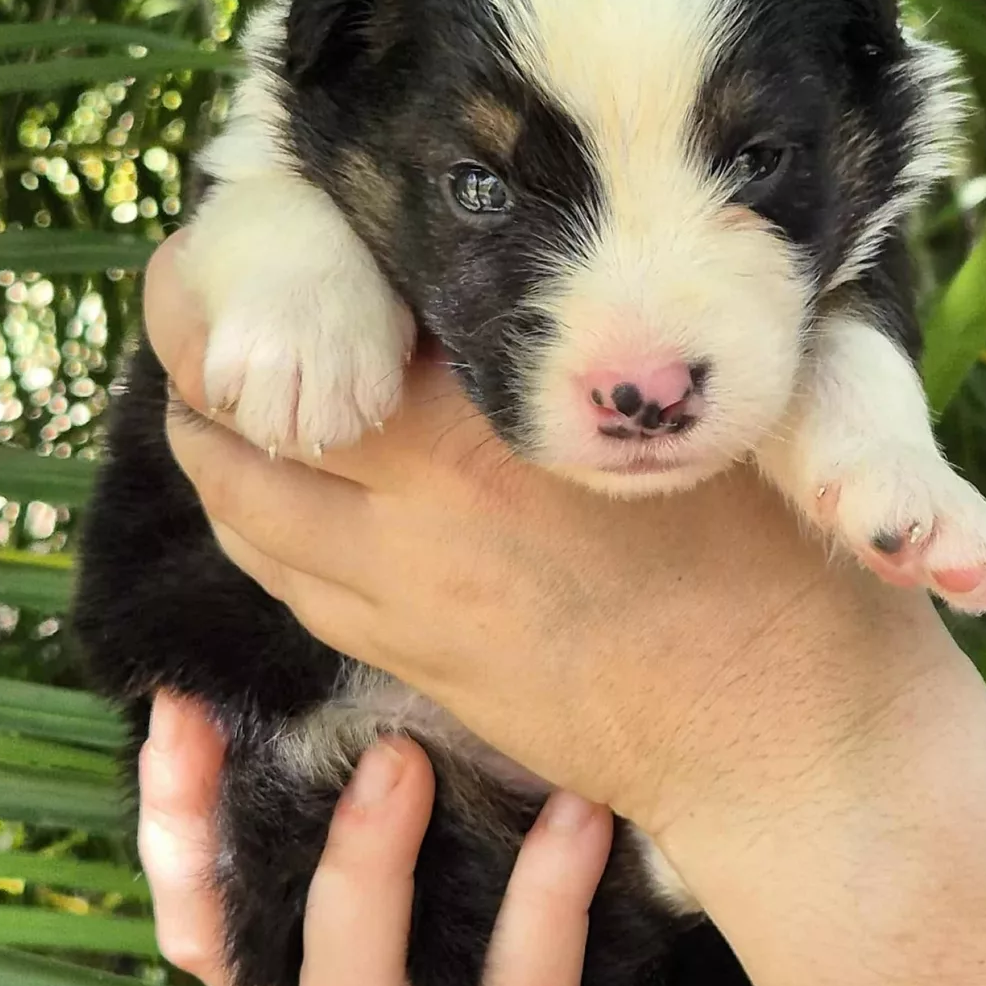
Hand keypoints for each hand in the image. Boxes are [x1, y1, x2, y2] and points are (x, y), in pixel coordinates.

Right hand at [138, 692, 743, 985]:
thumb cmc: (593, 960)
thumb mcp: (502, 870)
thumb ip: (450, 793)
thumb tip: (410, 649)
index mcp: (356, 971)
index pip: (212, 919)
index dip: (175, 825)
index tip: (177, 707)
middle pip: (249, 957)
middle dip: (225, 836)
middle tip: (234, 711)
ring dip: (367, 872)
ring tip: (401, 760)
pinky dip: (543, 901)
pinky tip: (579, 813)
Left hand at [148, 231, 948, 839]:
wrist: (787, 743)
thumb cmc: (776, 560)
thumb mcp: (695, 412)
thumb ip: (582, 348)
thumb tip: (500, 277)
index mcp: (483, 442)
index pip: (305, 351)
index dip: (240, 293)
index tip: (232, 242)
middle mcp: (419, 526)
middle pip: (237, 443)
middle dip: (197, 372)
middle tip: (204, 314)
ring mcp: (412, 611)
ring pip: (250, 528)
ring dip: (215, 459)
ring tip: (218, 400)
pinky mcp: (426, 671)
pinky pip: (299, 595)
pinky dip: (262, 536)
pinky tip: (278, 503)